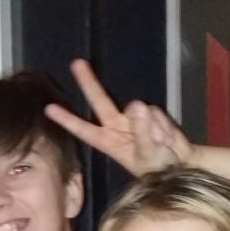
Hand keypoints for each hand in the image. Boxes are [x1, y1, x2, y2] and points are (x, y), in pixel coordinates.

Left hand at [44, 58, 192, 174]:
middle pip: (100, 101)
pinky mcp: (150, 113)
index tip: (49, 109)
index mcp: (108, 141)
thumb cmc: (157, 167)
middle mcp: (116, 126)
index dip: (67, 119)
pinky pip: (155, 113)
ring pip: (139, 110)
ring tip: (160, 145)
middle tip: (77, 63)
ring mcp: (133, 118)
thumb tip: (137, 105)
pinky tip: (166, 137)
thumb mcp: (148, 155)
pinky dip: (163, 125)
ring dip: (152, 127)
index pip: (83, 129)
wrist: (181, 164)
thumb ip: (142, 132)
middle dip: (89, 82)